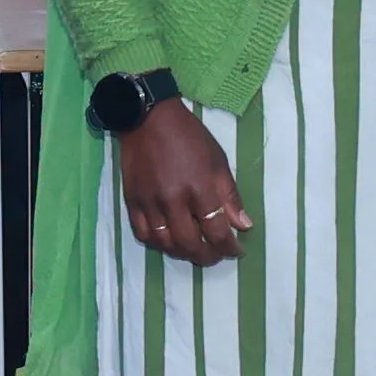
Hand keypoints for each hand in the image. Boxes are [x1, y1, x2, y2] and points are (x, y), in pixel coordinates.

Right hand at [121, 107, 246, 264]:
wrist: (147, 119)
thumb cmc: (189, 137)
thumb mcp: (218, 161)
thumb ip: (230, 196)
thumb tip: (243, 226)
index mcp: (199, 188)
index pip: (217, 230)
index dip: (229, 246)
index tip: (236, 250)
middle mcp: (173, 200)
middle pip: (191, 244)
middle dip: (207, 256)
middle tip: (216, 256)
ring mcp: (150, 203)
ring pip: (166, 244)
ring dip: (184, 254)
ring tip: (195, 251)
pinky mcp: (132, 203)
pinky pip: (144, 235)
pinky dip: (159, 244)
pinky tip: (170, 242)